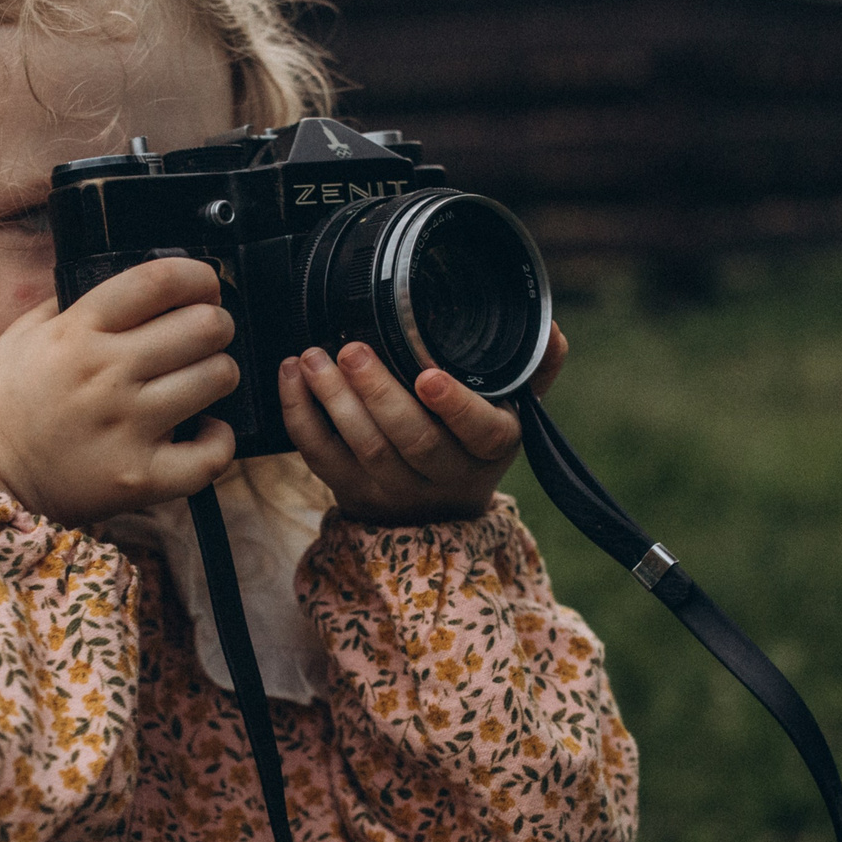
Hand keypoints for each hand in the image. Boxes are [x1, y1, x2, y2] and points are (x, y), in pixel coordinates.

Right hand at [0, 258, 239, 528]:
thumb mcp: (23, 335)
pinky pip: (211, 453)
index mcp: (76, 332)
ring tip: (203, 381)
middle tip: (206, 334)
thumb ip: (72, 305)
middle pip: (202, 326)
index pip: (158, 281)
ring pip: (216, 378)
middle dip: (215, 324)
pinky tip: (204, 431)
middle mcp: (106, 373)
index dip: (196, 275)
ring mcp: (126, 426)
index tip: (204, 284)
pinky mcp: (139, 477)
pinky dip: (219, 439)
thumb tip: (127, 287)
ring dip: (219, 373)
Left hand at [279, 326, 567, 524]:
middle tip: (351, 349)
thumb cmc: (472, 442)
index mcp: (490, 448)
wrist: (438, 512)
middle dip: (377, 392)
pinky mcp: (351, 491)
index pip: (478, 430)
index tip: (429, 374)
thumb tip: (551, 329)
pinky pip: (320, 456)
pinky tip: (291, 375)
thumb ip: (533, 369)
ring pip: (362, 448)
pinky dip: (300, 414)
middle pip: (409, 439)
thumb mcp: (513, 410)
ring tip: (313, 356)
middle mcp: (445, 475)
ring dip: (332, 399)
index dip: (453, 405)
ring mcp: (395, 489)